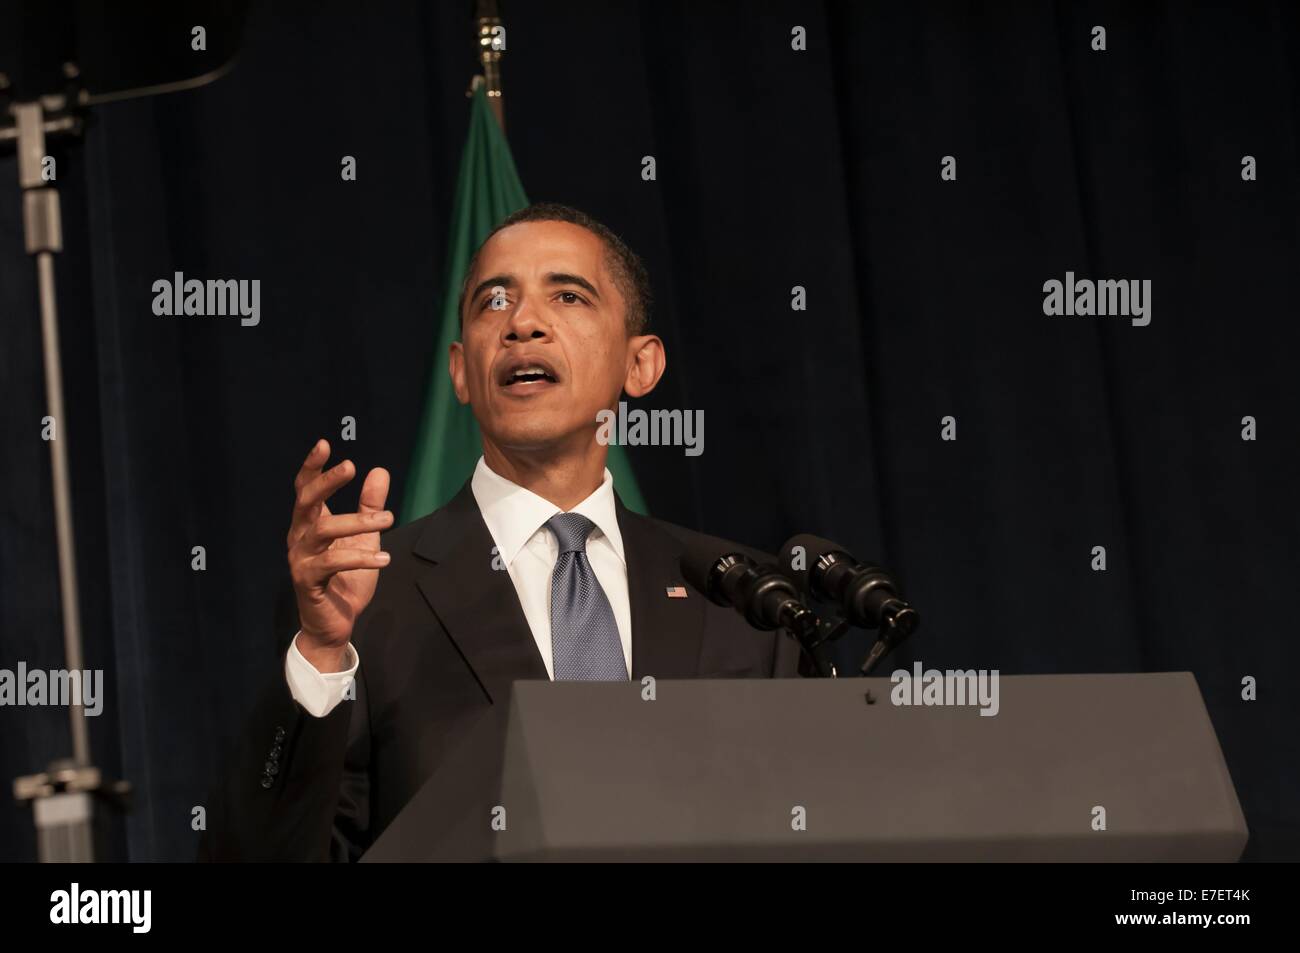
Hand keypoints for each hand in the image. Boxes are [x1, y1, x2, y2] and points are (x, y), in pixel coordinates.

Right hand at [286, 439, 391, 670]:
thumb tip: (379, 470)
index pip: (305, 489)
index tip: (324, 444)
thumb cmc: (347, 580)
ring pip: (324, 529)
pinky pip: (332, 562)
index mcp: (310, 524)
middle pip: (306, 501)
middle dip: (327, 482)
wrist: (335, 625)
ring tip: (389, 519)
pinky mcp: (307, 581)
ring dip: (358, 521)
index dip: (312, 467)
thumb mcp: (365, 538)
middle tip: (351, 466)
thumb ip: (370, 506)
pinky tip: (384, 559)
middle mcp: (299, 538)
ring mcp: (300, 559)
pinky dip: (360, 557)